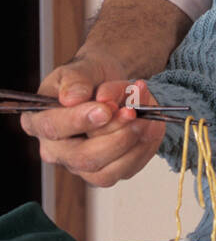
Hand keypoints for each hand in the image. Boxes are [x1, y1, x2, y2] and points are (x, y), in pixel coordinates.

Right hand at [21, 58, 165, 187]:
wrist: (107, 84)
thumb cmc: (88, 78)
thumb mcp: (79, 68)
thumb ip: (75, 80)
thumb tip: (73, 98)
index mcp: (38, 122)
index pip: (54, 128)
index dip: (80, 120)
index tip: (105, 108)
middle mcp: (56, 151)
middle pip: (83, 157)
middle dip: (114, 135)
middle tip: (133, 112)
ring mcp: (81, 166)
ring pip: (107, 172)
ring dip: (133, 143)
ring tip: (147, 116)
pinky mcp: (106, 171)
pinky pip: (127, 170)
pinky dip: (145, 147)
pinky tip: (152, 125)